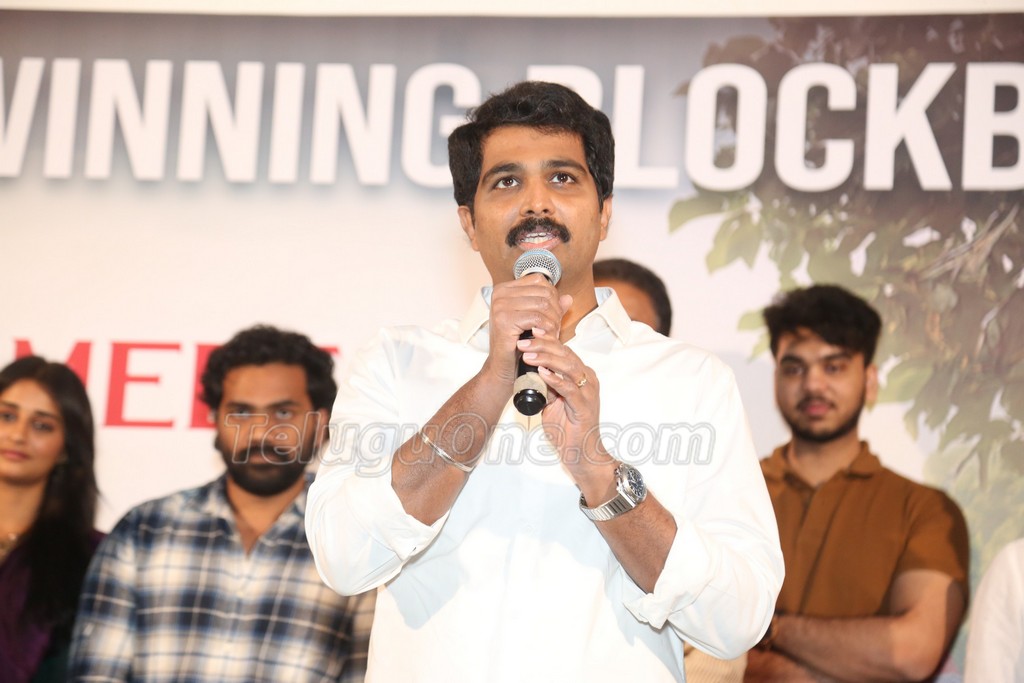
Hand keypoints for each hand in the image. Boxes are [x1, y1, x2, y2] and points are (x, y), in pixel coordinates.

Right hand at [483, 274, 569, 387]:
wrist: (503, 366)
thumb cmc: (518, 344)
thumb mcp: (536, 322)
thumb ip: (551, 308)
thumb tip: (568, 298)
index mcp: (505, 289)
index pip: (539, 280)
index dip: (552, 297)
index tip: (554, 314)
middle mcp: (500, 294)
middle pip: (543, 292)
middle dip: (555, 311)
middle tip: (555, 328)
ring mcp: (500, 306)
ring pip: (542, 305)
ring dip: (553, 321)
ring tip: (552, 334)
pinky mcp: (504, 320)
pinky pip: (537, 318)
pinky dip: (547, 329)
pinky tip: (546, 337)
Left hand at [518, 329, 614, 490]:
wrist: (581, 454)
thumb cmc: (567, 428)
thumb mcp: (552, 401)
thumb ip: (545, 386)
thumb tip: (530, 372)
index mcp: (581, 375)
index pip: (563, 351)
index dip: (546, 340)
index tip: (529, 333)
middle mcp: (588, 379)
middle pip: (566, 354)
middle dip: (543, 345)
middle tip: (523, 342)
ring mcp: (588, 392)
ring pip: (568, 367)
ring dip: (546, 358)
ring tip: (528, 354)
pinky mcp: (584, 407)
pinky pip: (570, 389)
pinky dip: (555, 379)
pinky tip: (542, 372)